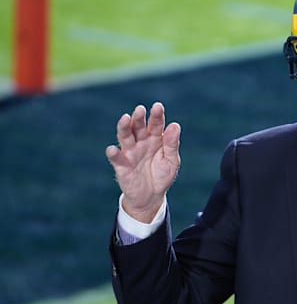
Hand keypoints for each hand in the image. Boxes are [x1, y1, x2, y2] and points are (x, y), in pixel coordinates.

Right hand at [106, 102, 180, 222]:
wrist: (152, 196)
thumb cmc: (162, 175)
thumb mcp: (172, 160)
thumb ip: (172, 144)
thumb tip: (175, 125)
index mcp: (155, 138)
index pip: (156, 124)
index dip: (156, 116)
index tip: (157, 106)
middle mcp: (141, 142)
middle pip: (139, 127)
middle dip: (139, 118)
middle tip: (140, 109)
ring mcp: (130, 152)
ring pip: (126, 137)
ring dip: (124, 128)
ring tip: (125, 119)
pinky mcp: (122, 165)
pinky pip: (116, 158)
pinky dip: (114, 153)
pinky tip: (113, 149)